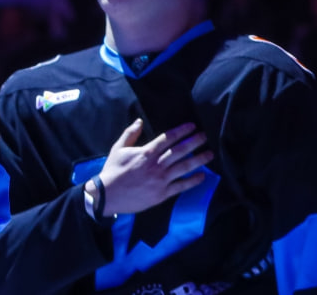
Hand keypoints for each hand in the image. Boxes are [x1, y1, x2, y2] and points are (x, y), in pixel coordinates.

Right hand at [97, 119, 212, 215]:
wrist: (107, 195)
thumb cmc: (113, 171)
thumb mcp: (118, 148)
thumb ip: (130, 134)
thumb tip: (139, 121)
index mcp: (146, 152)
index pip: (168, 138)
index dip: (181, 131)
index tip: (192, 126)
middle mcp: (156, 164)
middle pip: (180, 150)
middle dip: (194, 142)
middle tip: (204, 136)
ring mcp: (161, 180)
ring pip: (184, 167)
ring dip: (198, 160)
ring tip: (209, 154)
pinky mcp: (162, 194)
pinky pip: (181, 186)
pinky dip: (193, 181)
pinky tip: (202, 176)